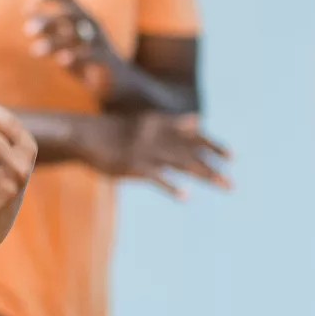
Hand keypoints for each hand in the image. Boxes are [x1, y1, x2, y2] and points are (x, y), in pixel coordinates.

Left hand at [26, 0, 123, 99]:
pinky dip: (76, 56)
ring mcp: (99, 41)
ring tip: (35, 51)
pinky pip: (90, 54)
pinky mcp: (104, 60)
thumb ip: (50, 31)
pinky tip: (61, 61)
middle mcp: (92, 25)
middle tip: (27, 31)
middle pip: (69, 15)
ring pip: (76, 36)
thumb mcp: (66, 44)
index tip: (28, 4)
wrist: (118, 81)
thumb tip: (29, 18)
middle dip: (47, 20)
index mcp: (83, 17)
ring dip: (54, 41)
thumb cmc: (86, 60)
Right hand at [74, 112, 231, 198]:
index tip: (233, 157)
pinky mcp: (132, 164)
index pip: (194, 136)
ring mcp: (145, 150)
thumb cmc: (115, 130)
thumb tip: (198, 119)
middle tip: (232, 185)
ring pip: (181, 163)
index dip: (213, 146)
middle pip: (192, 153)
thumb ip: (173, 123)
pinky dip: (171, 186)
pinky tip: (185, 196)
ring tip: (224, 185)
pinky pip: (156, 177)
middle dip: (214, 169)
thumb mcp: (146, 122)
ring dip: (205, 175)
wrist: (82, 134)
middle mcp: (157, 135)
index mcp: (161, 123)